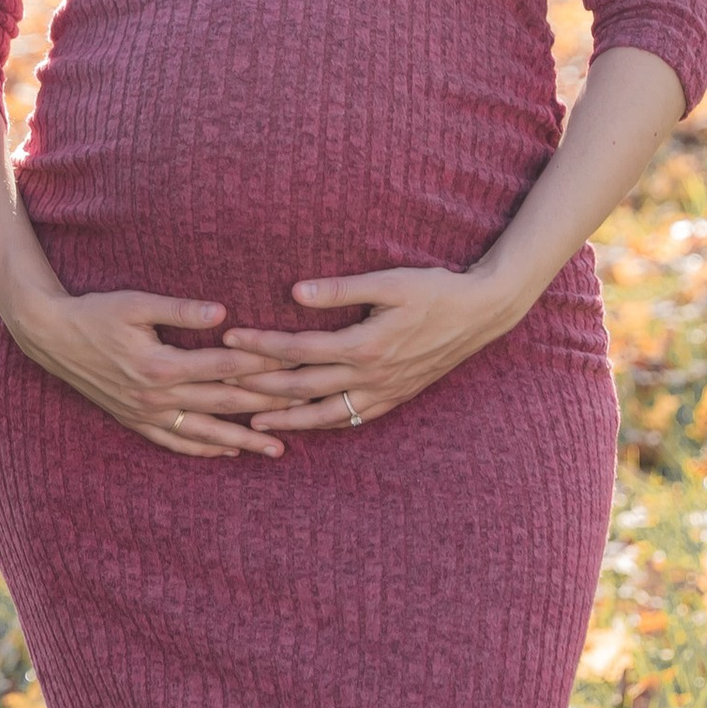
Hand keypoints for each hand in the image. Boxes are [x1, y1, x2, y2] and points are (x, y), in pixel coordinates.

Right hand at [5, 288, 284, 457]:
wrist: (50, 336)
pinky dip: (204, 448)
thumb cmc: (95, 312)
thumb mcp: (136, 303)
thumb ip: (180, 309)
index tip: (296, 366)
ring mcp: (146, 412)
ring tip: (278, 449)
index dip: (263, 366)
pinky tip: (226, 452)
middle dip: (267, 407)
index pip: (225, 366)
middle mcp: (157, 395)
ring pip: (205, 432)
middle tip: (305, 410)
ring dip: (243, 440)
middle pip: (224, 402)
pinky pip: (175, 441)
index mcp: (161, 365)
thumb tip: (223, 313)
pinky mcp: (135, 419)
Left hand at [218, 265, 522, 432]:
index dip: (261, 346)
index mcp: (365, 345)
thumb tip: (295, 292)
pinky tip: (306, 425)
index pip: (298, 350)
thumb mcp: (390, 281)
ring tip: (253, 422)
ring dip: (287, 419)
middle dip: (259, 388)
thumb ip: (341, 289)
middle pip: (302, 387)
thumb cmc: (436, 289)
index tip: (229, 340)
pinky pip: (353, 418)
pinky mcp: (396, 397)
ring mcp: (384, 391)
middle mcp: (371, 375)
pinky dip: (324, 424)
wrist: (483, 313)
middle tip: (223, 388)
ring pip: (325, 413)